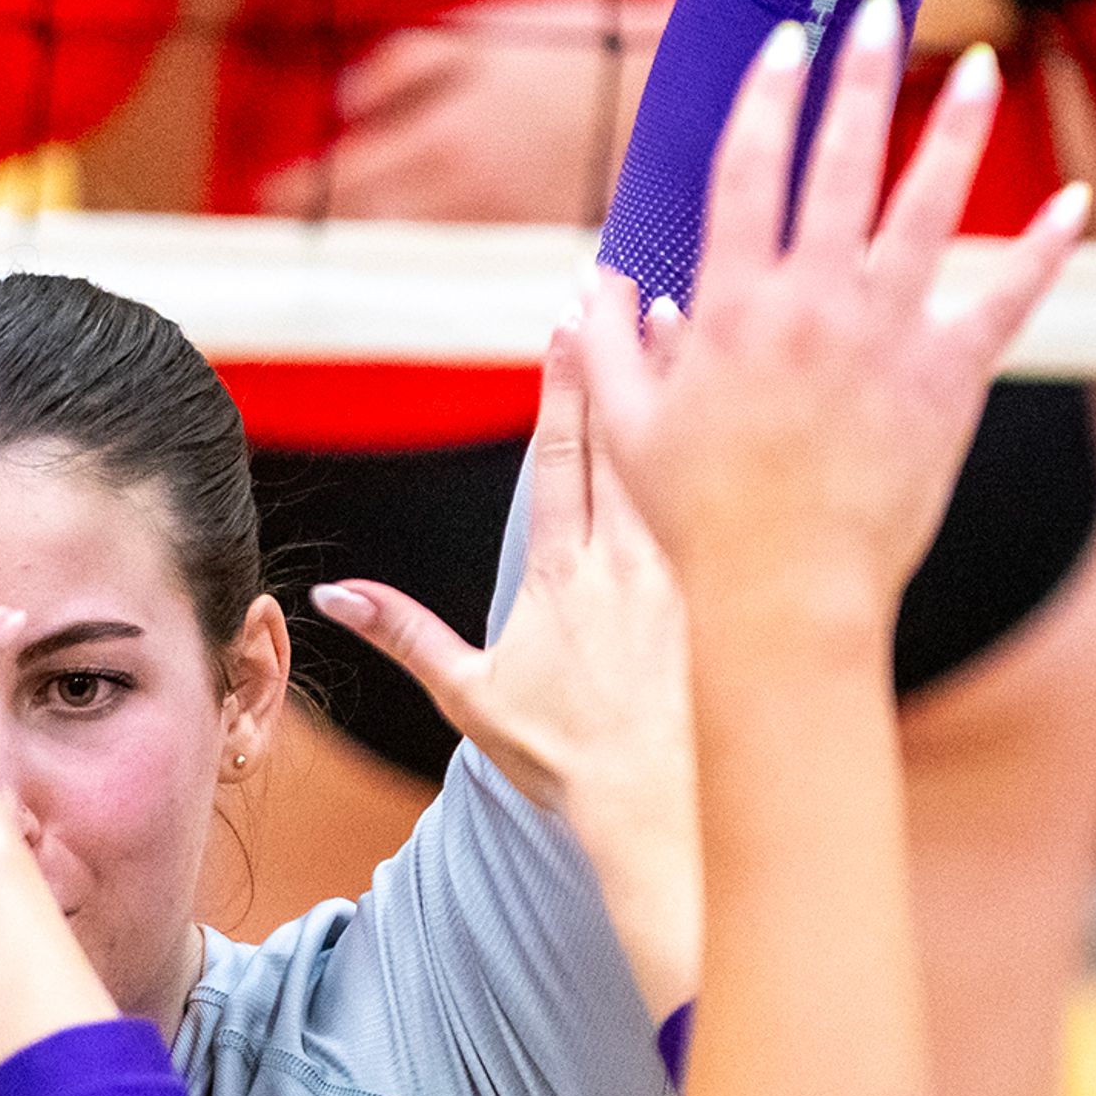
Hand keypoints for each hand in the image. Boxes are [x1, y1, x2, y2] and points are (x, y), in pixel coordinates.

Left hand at [263, 0, 669, 223]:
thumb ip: (405, 68)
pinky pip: (463, 258)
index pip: (349, 176)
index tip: (266, 197)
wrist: (675, 82)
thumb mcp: (481, 37)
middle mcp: (463, 192)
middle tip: (281, 225)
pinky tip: (413, 252)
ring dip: (368, 245)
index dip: (303, 190)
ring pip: (411, 247)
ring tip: (335, 245)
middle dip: (324, 223)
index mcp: (441, 135)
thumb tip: (344, 104)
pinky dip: (426, 255)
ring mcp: (500, 223)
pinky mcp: (536, 241)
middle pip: (370, 222)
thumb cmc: (577, 46)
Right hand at [312, 332, 699, 1008]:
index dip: (563, 386)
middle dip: (629, 356)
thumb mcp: (470, 697)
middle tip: (636, 287)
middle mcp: (624, 558)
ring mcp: (687, 571)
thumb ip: (406, 635)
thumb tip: (332, 597)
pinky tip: (763, 397)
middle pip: (629, 435)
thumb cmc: (568, 762)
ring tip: (694, 316)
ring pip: (690, 455)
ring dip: (690, 383)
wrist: (665, 808)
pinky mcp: (735, 594)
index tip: (568, 324)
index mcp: (558, 573)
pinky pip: (748, 503)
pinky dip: (750, 443)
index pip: (559, 458)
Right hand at [585, 0, 1083, 625]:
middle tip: (878, 13)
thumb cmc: (699, 520)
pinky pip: (1007, 302)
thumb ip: (608, 350)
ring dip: (955, 131)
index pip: (747, 172)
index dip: (765, 99)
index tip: (784, 45)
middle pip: (840, 164)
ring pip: (928, 210)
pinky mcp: (948, 380)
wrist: (787, 593)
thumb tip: (596, 286)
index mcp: (734, 305)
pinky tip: (1074, 205)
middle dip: (859, 80)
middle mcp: (814, 304)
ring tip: (982, 66)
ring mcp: (888, 336)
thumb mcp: (629, 431)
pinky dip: (1042, 252)